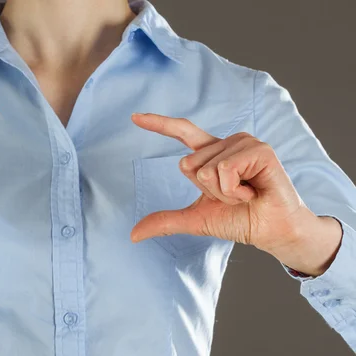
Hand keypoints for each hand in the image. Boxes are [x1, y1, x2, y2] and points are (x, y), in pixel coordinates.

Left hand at [130, 113, 341, 275]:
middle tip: (233, 196)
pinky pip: (225, 170)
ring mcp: (244, 144)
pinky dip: (234, 190)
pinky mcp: (259, 150)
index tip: (134, 117)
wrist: (270, 232)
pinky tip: (253, 192)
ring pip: (206, 169)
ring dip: (223, 192)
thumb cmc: (239, 220)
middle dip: (207, 191)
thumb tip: (133, 234)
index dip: (158, 124)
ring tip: (245, 194)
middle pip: (188, 164)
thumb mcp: (195, 220)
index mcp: (211, 154)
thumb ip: (165, 221)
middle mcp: (226, 143)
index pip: (182, 132)